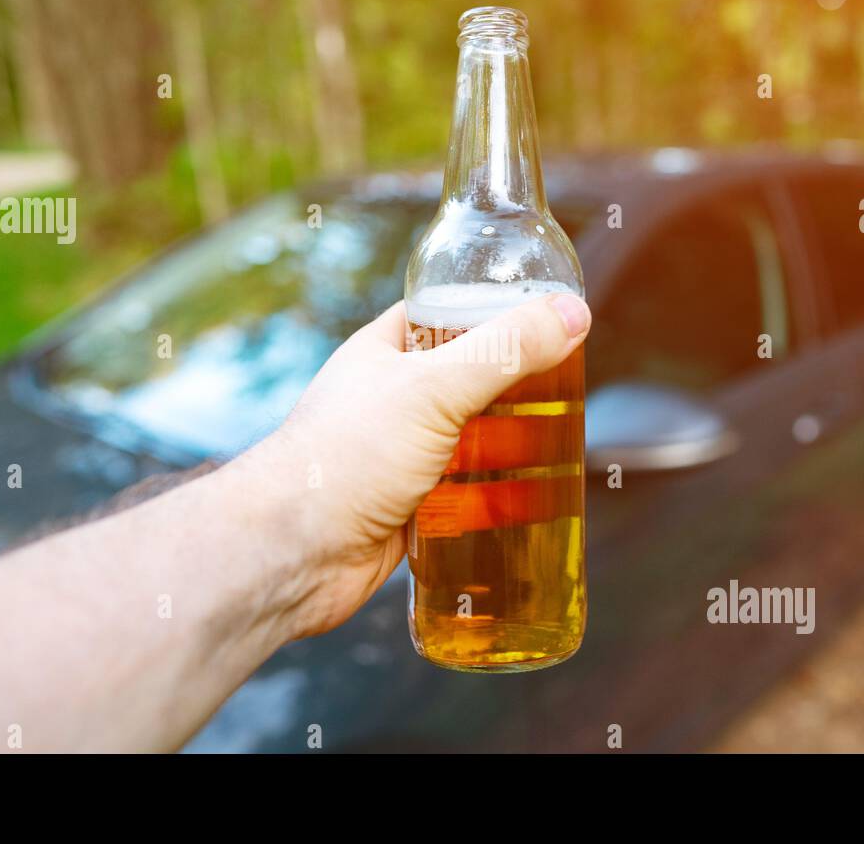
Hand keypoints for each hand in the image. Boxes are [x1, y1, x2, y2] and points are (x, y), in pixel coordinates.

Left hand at [246, 292, 590, 636]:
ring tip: (565, 448)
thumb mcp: (433, 388)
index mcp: (385, 352)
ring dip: (515, 447)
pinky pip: (466, 497)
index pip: (447, 312)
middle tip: (570, 391)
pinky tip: (534, 504)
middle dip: (520, 389)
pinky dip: (499, 500)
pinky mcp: (409, 510)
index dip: (495, 308)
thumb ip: (504, 350)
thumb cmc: (343, 459)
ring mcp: (400, 456)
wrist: (291, 555)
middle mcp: (391, 400)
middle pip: (471, 382)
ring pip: (473, 442)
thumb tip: (572, 314)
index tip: (547, 316)